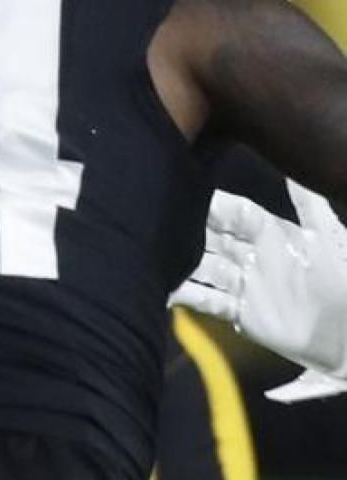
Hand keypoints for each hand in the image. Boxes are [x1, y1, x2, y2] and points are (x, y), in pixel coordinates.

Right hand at [171, 182, 346, 378]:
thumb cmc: (343, 283)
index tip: (184, 193)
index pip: (234, 212)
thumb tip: (294, 166)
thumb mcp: (329, 239)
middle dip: (187, 230)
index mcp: (272, 233)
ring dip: (181, 262)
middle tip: (158, 223)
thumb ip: (308, 204)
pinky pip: (206, 299)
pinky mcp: (240, 313)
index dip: (211, 204)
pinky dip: (185, 295)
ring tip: (152, 256)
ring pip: (203, 266)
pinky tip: (164, 290)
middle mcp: (253, 255)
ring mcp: (244, 284)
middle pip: (211, 237)